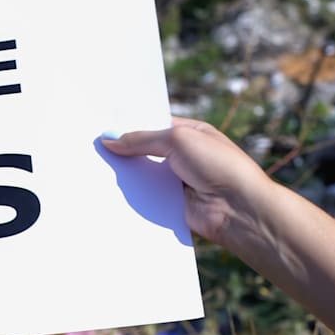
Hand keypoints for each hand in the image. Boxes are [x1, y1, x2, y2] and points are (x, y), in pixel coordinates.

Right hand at [102, 117, 271, 251]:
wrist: (239, 209)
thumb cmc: (219, 166)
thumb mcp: (178, 139)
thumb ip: (142, 139)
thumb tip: (110, 139)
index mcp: (191, 133)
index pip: (154, 125)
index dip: (130, 126)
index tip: (104, 127)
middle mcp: (184, 156)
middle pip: (146, 151)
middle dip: (125, 151)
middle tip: (94, 147)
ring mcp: (178, 181)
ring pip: (144, 175)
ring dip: (127, 175)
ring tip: (96, 169)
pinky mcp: (172, 204)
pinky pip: (146, 198)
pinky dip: (133, 196)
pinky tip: (111, 193)